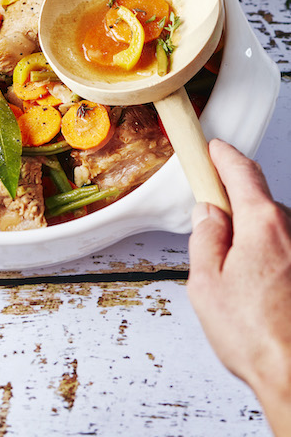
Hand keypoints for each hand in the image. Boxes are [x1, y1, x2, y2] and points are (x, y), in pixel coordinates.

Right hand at [188, 138, 290, 436]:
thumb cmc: (257, 337)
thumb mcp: (207, 283)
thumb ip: (205, 238)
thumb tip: (207, 215)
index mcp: (262, 225)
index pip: (242, 172)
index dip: (224, 156)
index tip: (214, 149)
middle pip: (258, 201)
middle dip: (234, 209)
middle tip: (213, 234)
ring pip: (273, 229)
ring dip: (254, 240)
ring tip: (239, 284)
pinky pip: (285, 250)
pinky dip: (271, 259)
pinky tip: (261, 294)